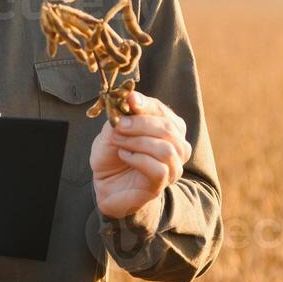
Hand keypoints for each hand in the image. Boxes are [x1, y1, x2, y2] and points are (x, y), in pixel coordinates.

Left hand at [90, 91, 192, 219]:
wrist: (105, 184)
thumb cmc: (113, 155)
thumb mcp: (114, 129)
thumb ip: (124, 114)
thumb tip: (132, 97)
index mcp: (168, 127)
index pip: (162, 111)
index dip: (147, 105)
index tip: (130, 100)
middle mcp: (176, 145)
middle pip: (168, 128)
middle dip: (140, 124)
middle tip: (119, 125)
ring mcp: (173, 165)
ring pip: (166, 149)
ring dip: (138, 142)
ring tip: (119, 142)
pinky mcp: (163, 182)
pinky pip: (159, 168)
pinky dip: (138, 159)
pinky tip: (125, 156)